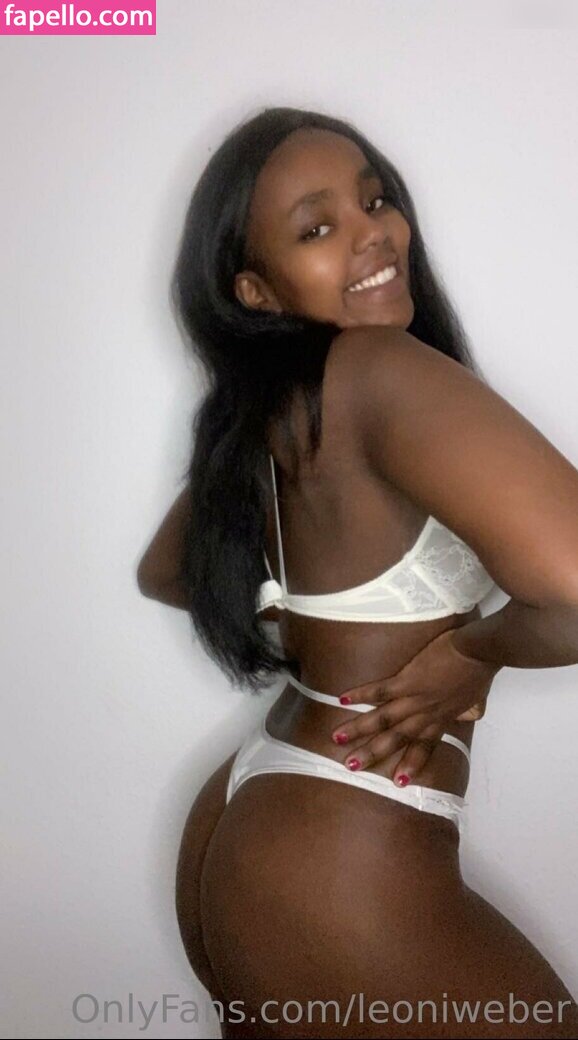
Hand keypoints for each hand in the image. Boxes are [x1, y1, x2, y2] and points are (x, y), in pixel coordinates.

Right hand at [330, 629, 499, 784]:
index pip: (424, 748)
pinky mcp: (407, 680)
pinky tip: (342, 700)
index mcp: (441, 719)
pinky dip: (361, 695)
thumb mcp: (478, 699)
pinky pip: (380, 691)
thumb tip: (469, 716)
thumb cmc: (480, 672)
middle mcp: (425, 715)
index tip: (397, 782)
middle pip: (395, 739)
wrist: (480, 652)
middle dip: (372, 753)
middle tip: (350, 766)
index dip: (411, 764)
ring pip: (382, 719)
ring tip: (337, 738)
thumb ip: (470, 711)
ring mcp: (414, 699)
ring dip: (359, 729)